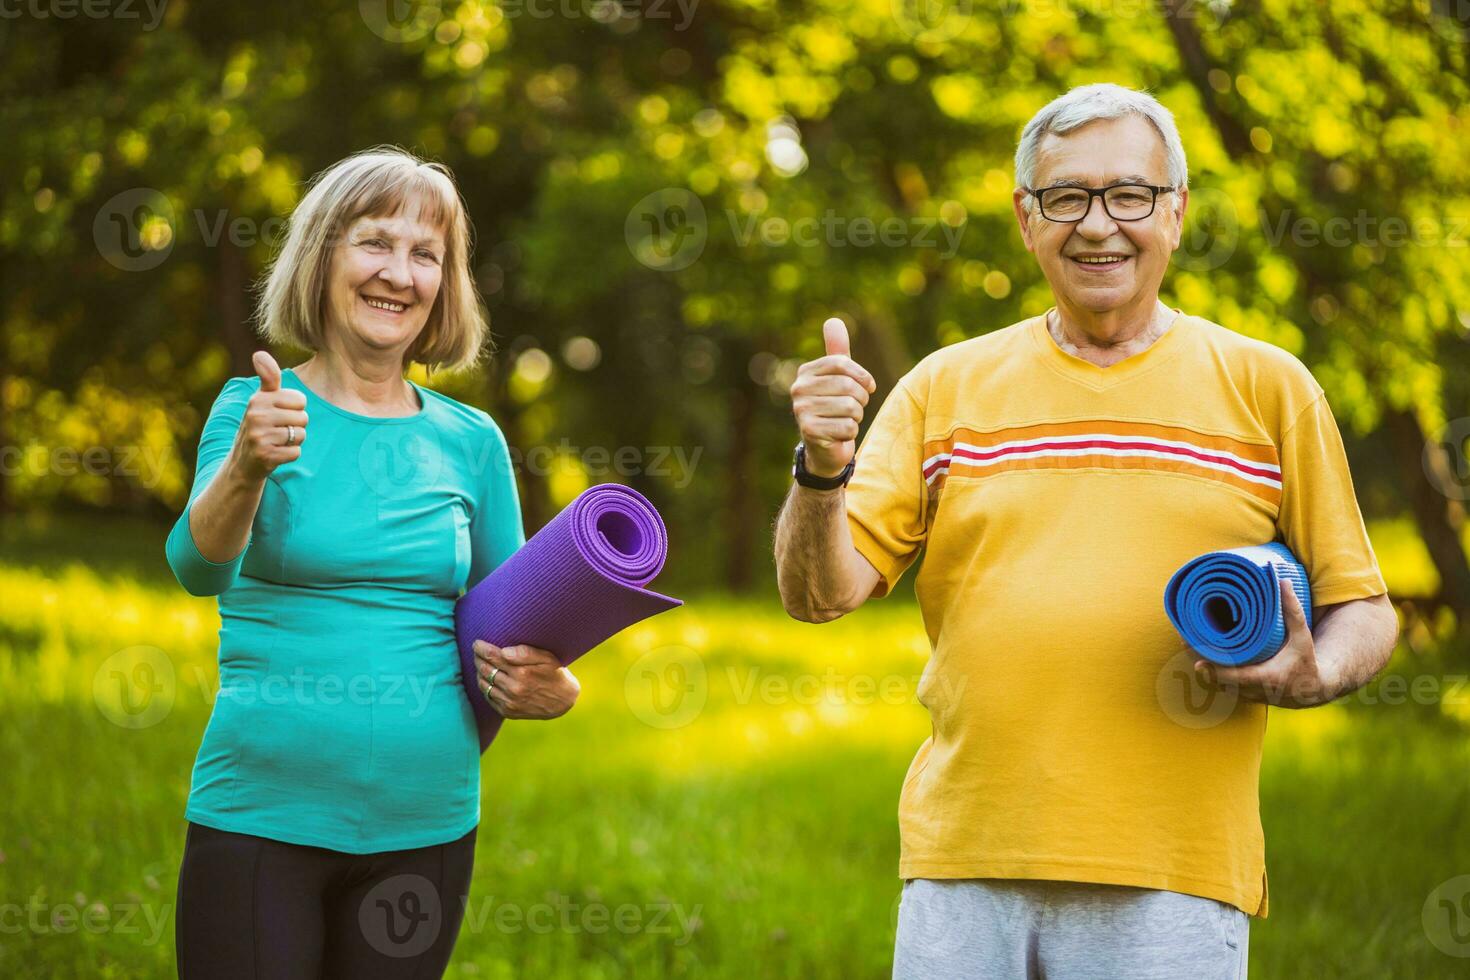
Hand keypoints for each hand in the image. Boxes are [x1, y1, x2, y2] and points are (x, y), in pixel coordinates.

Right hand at [231, 351, 308, 481]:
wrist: (242, 463)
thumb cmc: (259, 427)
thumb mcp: (261, 401)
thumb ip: (267, 378)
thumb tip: (259, 353)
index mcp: (258, 399)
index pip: (300, 400)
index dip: (296, 409)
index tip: (279, 414)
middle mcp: (256, 415)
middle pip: (303, 418)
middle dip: (295, 426)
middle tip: (277, 431)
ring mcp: (259, 436)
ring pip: (301, 435)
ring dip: (293, 441)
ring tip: (276, 442)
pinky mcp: (265, 456)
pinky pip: (296, 452)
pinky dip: (290, 455)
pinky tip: (275, 454)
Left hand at [473, 640, 579, 719]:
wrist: (562, 701)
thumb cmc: (554, 673)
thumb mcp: (547, 658)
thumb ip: (525, 652)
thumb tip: (503, 651)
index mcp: (523, 672)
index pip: (493, 657)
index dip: (481, 648)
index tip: (477, 643)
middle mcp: (514, 688)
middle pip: (485, 669)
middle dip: (478, 658)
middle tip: (476, 651)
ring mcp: (509, 702)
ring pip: (484, 684)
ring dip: (478, 672)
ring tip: (480, 664)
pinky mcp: (507, 711)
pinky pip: (488, 697)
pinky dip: (484, 687)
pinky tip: (486, 679)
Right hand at [789, 318, 877, 478]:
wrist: (824, 447)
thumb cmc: (835, 408)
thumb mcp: (838, 378)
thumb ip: (837, 351)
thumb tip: (833, 320)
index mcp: (806, 372)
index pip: (842, 363)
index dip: (862, 376)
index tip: (868, 387)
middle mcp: (798, 389)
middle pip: (849, 386)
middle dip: (861, 400)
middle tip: (854, 409)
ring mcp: (801, 410)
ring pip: (850, 408)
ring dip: (856, 417)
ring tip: (845, 421)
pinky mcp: (809, 431)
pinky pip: (848, 427)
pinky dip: (850, 433)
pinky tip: (839, 435)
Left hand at [1194, 578, 1335, 707]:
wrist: (1312, 688)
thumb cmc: (1306, 660)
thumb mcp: (1302, 636)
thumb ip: (1292, 611)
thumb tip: (1283, 582)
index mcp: (1267, 678)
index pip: (1236, 678)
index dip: (1216, 673)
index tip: (1199, 664)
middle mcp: (1253, 690)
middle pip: (1218, 679)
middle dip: (1201, 661)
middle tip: (1185, 640)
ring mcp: (1245, 694)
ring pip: (1216, 683)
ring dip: (1202, 666)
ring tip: (1188, 642)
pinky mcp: (1241, 694)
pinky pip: (1219, 684)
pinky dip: (1209, 672)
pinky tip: (1197, 655)